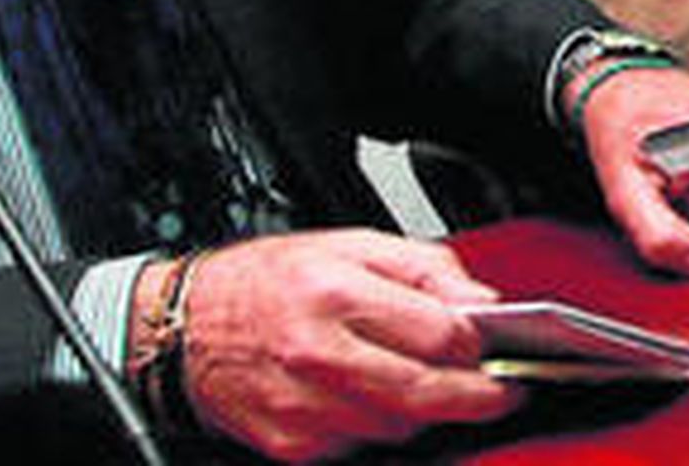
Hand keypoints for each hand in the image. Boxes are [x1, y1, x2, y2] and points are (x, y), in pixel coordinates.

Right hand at [170, 228, 521, 460]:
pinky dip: (380, 425)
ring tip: (426, 382)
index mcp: (336, 290)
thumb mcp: (346, 242)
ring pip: (400, 426)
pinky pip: (362, 446)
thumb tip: (479, 299)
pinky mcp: (294, 444)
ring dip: (425, 410)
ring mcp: (307, 407)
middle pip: (428, 392)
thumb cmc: (266, 280)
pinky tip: (374, 397)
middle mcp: (320, 351)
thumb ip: (419, 264)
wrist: (188, 327)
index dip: (478, 341)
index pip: (439, 332)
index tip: (493, 343)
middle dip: (476, 396)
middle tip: (500, 389)